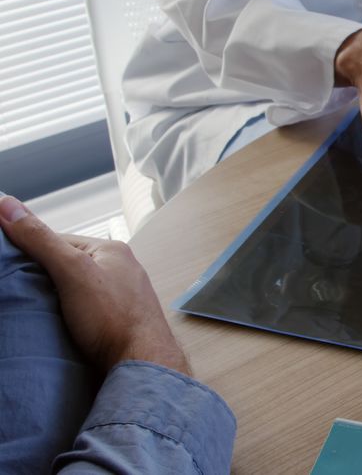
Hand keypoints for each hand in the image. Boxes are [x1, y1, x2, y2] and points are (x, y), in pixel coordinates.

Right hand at [0, 196, 189, 374]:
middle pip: (68, 265)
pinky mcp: (119, 319)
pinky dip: (69, 314)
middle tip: (17, 290)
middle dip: (43, 276)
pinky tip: (58, 323)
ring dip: (55, 297)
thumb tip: (7, 205)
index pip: (59, 240)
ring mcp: (122, 295)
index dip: (30, 250)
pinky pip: (86, 309)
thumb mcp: (71, 271)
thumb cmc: (112, 317)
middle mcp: (122, 269)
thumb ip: (40, 240)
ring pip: (76, 288)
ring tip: (34, 309)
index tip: (6, 264)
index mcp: (112, 250)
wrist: (142, 363)